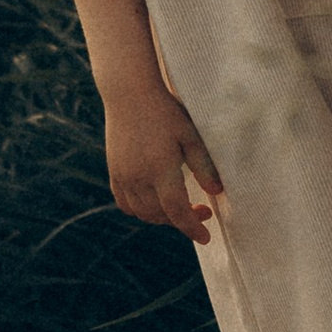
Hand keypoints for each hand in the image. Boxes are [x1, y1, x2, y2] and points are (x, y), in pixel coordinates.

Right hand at [104, 86, 224, 242]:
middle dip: (182, 221)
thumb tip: (217, 192)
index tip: (206, 238)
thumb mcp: (191, 135)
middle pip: (160, 215)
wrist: (129, 94)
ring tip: (180, 206)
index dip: (192, 228)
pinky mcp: (114, 172)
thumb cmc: (165, 111)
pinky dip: (141, 210)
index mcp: (161, 169)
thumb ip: (204, 165)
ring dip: (163, 218)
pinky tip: (155, 202)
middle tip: (202, 210)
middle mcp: (139, 178)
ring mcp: (123, 177)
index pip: (178, 211)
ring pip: (142, 213)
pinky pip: (126, 204)